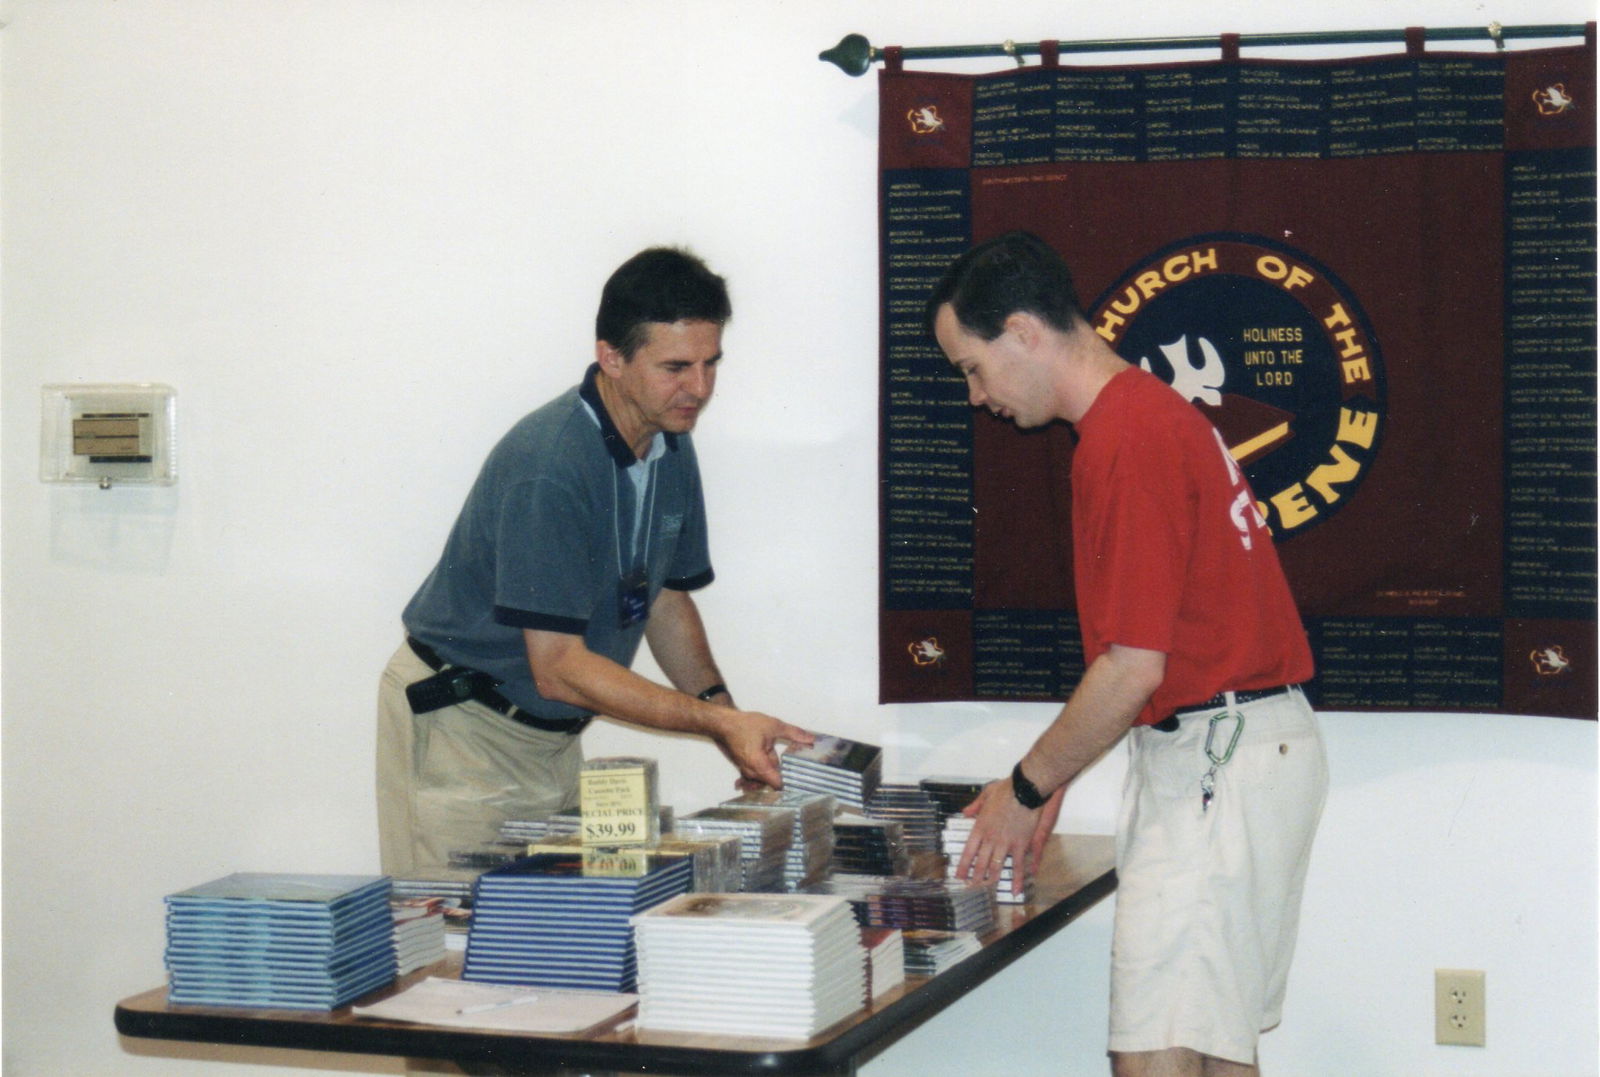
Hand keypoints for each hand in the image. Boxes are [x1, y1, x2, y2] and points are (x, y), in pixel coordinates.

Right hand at [709, 711, 813, 789]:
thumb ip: (794, 733)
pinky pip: (757, 775)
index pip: (777, 784)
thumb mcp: (773, 726)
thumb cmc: (744, 725)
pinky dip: (765, 772)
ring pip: (764, 779)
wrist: (723, 724)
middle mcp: (751, 772)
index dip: (790, 784)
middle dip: (784, 779)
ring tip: (788, 767)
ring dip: (774, 774)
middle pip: (771, 783)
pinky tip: (772, 762)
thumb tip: (810, 739)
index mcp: (759, 764)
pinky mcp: (744, 768)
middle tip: (801, 775)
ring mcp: (746, 771)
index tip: (802, 781)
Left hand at [953, 777, 1062, 894]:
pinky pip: (1018, 866)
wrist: (1025, 789)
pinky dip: (1017, 879)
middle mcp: (990, 838)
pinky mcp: (1020, 845)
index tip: (959, 876)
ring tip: (986, 888)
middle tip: (971, 887)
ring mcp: (1005, 843)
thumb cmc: (1007, 790)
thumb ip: (975, 805)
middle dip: (975, 877)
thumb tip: (965, 812)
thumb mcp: (986, 794)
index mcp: (980, 827)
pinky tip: (1016, 890)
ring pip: (995, 867)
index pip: (968, 851)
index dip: (963, 866)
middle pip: (980, 863)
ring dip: (990, 879)